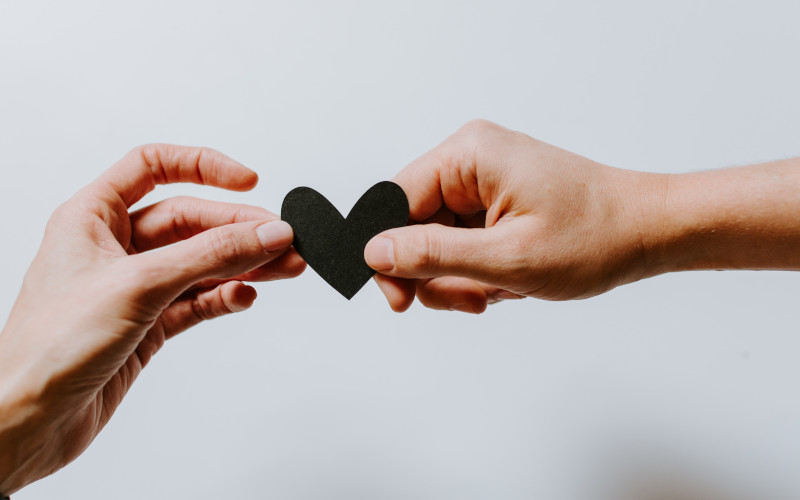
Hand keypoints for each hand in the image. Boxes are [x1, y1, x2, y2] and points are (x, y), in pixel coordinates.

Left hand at [0, 145, 304, 493]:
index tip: (247, 181)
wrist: (28, 421)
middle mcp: (114, 247)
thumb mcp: (139, 285)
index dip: (203, 167)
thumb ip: (210, 256)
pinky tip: (243, 297)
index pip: (154, 166)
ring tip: (284, 267)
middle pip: (191, 220)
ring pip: (201, 262)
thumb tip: (265, 232)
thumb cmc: (48, 348)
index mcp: (93, 217)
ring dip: (243, 264)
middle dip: (240, 229)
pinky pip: (198, 300)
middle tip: (283, 240)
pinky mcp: (149, 324)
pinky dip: (224, 297)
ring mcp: (135, 287)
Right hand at [364, 119, 665, 312]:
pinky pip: (462, 243)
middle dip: (437, 273)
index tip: (400, 300)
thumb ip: (433, 255)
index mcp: (468, 155)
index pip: (393, 202)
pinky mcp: (495, 202)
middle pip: (413, 226)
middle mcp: (471, 160)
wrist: (649, 232)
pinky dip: (478, 271)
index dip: (389, 254)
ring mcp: (484, 181)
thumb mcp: (507, 257)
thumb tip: (374, 252)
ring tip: (501, 289)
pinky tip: (509, 280)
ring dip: (461, 278)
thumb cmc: (595, 236)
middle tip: (472, 298)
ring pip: (437, 242)